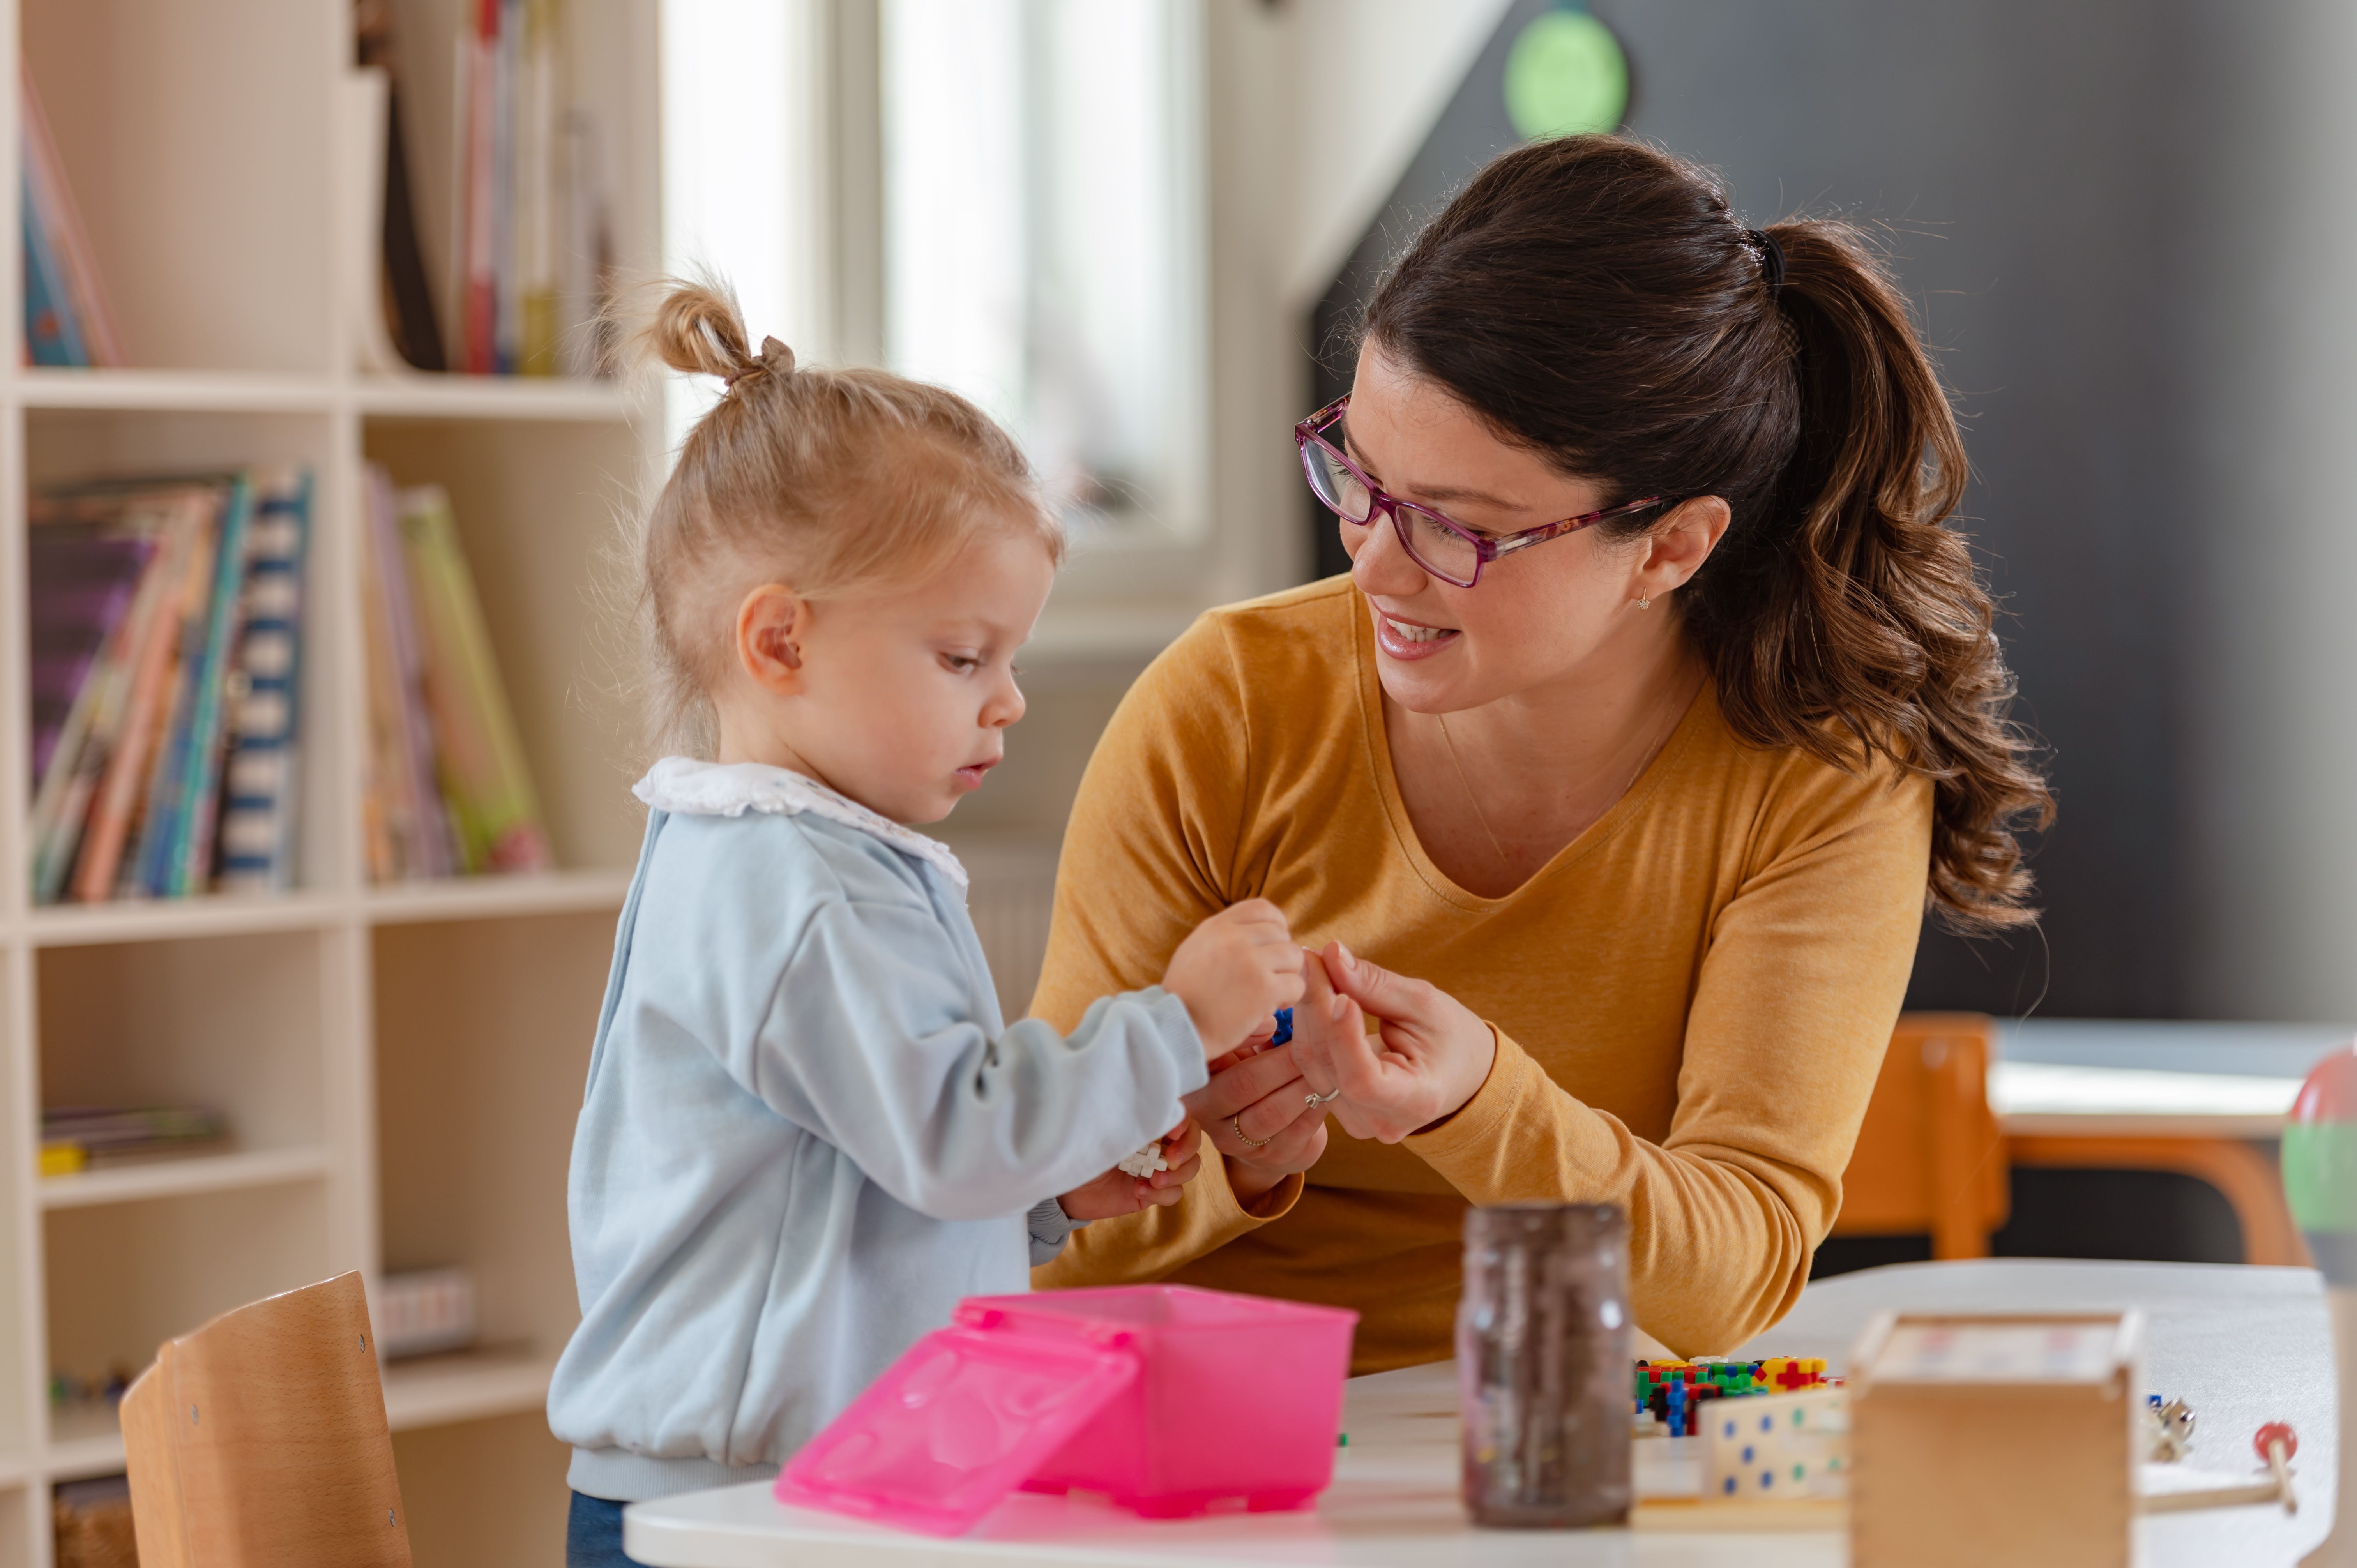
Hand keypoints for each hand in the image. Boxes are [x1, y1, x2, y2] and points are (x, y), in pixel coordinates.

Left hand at [1058, 1121, 1203, 1219]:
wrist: (1062, 1183)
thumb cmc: (1078, 1146)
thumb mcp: (1104, 1127)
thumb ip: (1131, 1117)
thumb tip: (1158, 1107)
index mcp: (1147, 1120)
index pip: (1181, 1115)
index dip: (1184, 1123)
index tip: (1172, 1132)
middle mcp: (1156, 1142)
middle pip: (1193, 1141)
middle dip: (1187, 1149)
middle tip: (1169, 1159)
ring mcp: (1155, 1168)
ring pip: (1189, 1168)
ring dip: (1177, 1175)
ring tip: (1153, 1179)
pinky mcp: (1151, 1192)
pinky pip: (1174, 1194)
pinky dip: (1162, 1194)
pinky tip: (1140, 1191)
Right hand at [1162, 900, 1307, 1056]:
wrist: (1174, 1029)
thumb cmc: (1183, 997)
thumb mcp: (1194, 950)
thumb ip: (1222, 937)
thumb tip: (1255, 930)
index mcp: (1216, 927)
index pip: (1261, 908)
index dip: (1276, 924)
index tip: (1272, 945)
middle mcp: (1234, 938)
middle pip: (1281, 933)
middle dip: (1281, 956)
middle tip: (1271, 977)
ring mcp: (1250, 962)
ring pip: (1294, 955)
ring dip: (1288, 975)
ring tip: (1274, 992)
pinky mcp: (1263, 989)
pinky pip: (1296, 984)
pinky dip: (1291, 997)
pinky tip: (1274, 1006)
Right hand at [1185, 1023, 1328, 1203]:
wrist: (1268, 1130)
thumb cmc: (1256, 1072)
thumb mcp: (1245, 1048)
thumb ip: (1250, 1030)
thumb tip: (1269, 1008)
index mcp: (1194, 1079)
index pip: (1211, 1057)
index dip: (1243, 1035)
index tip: (1276, 1019)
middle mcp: (1205, 1114)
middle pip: (1244, 1085)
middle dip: (1283, 1060)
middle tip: (1314, 1038)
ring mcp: (1235, 1142)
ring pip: (1271, 1112)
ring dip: (1303, 1084)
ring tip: (1328, 1062)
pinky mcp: (1270, 1159)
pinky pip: (1296, 1131)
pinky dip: (1317, 1106)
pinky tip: (1334, 1087)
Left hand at [1289, 941, 1494, 1143]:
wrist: (1459, 1071)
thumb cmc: (1451, 1036)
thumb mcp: (1424, 1004)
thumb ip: (1376, 985)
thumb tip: (1332, 955)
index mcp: (1415, 1102)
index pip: (1363, 1080)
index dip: (1344, 1037)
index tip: (1341, 993)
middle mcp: (1380, 1122)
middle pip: (1329, 1063)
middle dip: (1316, 1004)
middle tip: (1311, 957)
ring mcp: (1356, 1120)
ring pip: (1311, 1062)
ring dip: (1306, 1010)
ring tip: (1312, 968)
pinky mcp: (1338, 1107)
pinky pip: (1309, 1065)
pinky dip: (1308, 1025)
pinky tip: (1313, 994)